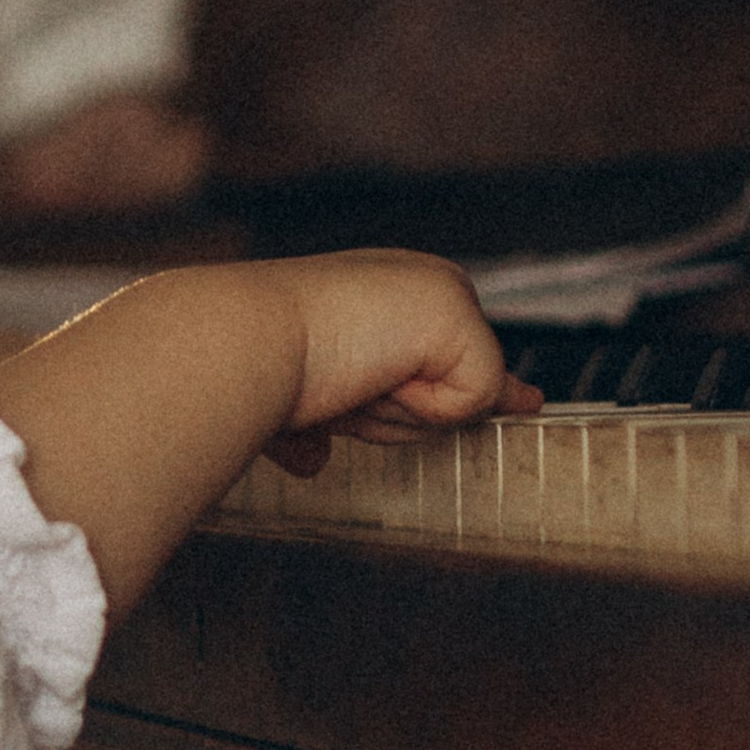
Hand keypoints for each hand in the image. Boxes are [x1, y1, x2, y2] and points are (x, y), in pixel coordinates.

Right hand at [0, 249, 534, 618]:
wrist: (220, 345)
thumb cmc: (220, 375)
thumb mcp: (275, 403)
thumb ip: (310, 421)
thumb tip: (301, 464)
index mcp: (370, 297)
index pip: (440, 355)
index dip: (458, 390)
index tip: (529, 406)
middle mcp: (409, 284)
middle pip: (450, 387)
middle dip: (402, 412)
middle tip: (331, 403)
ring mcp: (436, 294)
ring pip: (457, 399)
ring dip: (396, 414)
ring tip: (329, 395)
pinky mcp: (453, 316)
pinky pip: (471, 400)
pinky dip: (416, 410)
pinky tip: (353, 389)